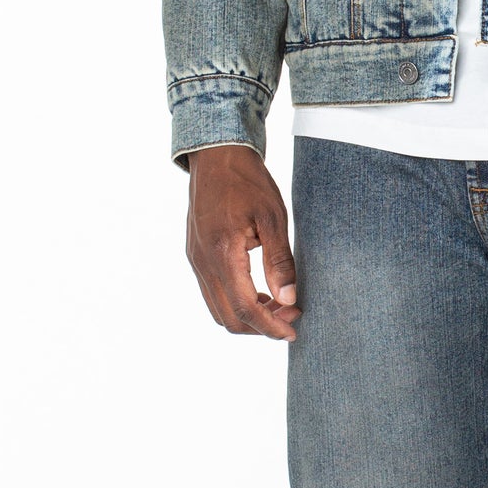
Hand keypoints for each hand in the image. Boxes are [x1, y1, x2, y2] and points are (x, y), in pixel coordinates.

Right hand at [185, 146, 300, 339]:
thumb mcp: (273, 217)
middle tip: (291, 315)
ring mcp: (195, 260)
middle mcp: (203, 262)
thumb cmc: (247, 181)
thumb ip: (279, 261)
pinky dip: (235, 301)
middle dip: (260, 326)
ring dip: (248, 316)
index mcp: (222, 253)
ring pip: (218, 309)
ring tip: (277, 304)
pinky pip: (212, 292)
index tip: (292, 331)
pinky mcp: (195, 255)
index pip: (244, 308)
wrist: (216, 156)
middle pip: (228, 317)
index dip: (269, 326)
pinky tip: (258, 290)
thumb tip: (287, 299)